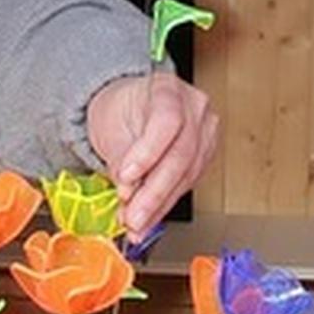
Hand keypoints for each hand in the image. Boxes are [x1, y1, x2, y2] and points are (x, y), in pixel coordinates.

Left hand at [85, 70, 218, 234]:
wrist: (128, 109)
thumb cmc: (119, 109)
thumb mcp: (109, 125)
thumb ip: (119, 156)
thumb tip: (128, 190)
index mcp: (167, 89)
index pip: (166, 121)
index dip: (147, 153)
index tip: (126, 177)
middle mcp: (193, 108)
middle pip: (181, 155)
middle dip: (153, 192)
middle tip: (132, 216)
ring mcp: (204, 132)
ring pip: (187, 175)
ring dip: (159, 205)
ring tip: (136, 224)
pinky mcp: (204, 156)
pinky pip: (187, 184)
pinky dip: (164, 205)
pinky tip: (149, 219)